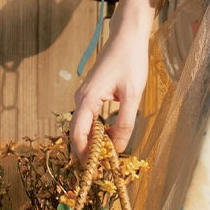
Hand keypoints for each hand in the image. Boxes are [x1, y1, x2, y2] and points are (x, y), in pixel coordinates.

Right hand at [69, 28, 150, 160]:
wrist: (127, 37)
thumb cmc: (131, 62)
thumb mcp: (133, 95)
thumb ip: (125, 122)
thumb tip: (118, 148)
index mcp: (88, 99)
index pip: (78, 133)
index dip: (83, 154)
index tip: (91, 171)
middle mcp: (81, 99)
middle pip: (77, 132)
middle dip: (85, 152)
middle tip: (97, 172)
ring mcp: (85, 96)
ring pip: (83, 126)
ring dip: (91, 143)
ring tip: (103, 160)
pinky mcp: (92, 94)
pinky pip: (89, 119)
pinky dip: (95, 132)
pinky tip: (107, 140)